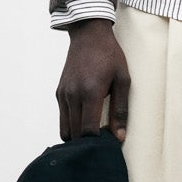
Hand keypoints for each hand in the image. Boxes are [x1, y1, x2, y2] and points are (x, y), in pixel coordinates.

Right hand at [56, 20, 129, 142]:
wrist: (89, 35)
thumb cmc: (110, 56)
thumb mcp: (123, 80)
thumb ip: (120, 110)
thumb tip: (119, 137)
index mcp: (90, 93)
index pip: (88, 131)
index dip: (97, 144)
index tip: (108, 146)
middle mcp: (72, 96)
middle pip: (74, 135)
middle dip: (87, 144)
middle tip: (103, 145)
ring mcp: (63, 95)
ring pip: (65, 130)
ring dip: (78, 137)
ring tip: (94, 137)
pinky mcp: (59, 93)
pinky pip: (63, 118)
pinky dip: (72, 126)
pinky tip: (86, 123)